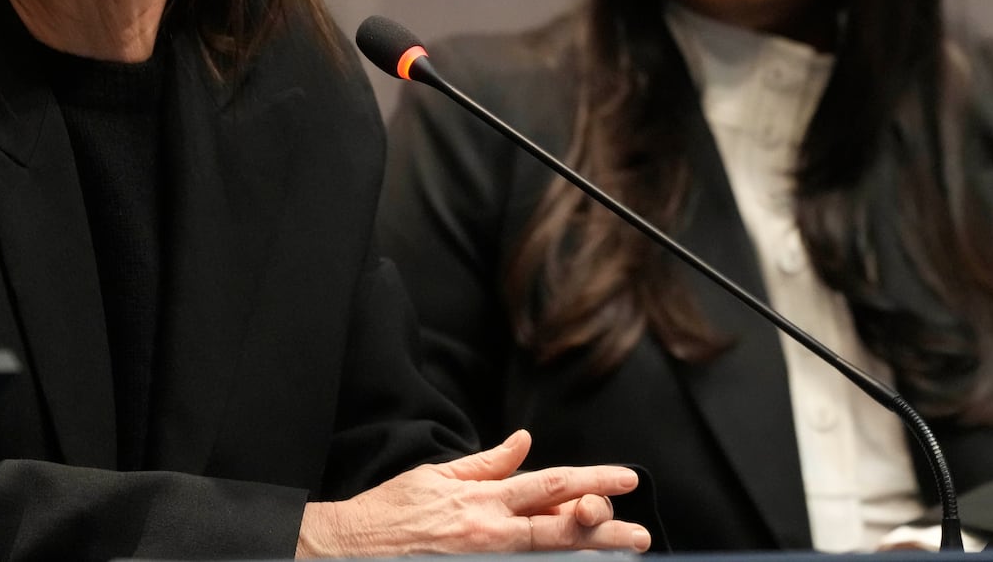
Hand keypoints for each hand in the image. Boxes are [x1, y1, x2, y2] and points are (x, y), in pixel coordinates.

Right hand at [296, 429, 651, 555]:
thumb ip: (486, 463)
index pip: (549, 484)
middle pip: (559, 524)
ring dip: (588, 552)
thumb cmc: (391, 510)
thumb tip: (522, 443)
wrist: (353, 546)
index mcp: (483, 495)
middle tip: (640, 533)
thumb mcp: (438, 474)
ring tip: (623, 553)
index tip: (625, 479)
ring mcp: (483, 556)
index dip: (592, 480)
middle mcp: (490, 527)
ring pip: (547, 552)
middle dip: (604, 527)